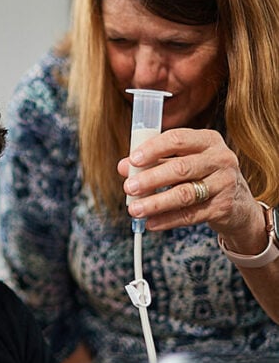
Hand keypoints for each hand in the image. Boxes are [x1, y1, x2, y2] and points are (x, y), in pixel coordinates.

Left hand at [117, 128, 261, 242]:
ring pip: (184, 194)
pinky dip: (167, 220)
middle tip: (128, 187)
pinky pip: (190, 215)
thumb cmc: (202, 176)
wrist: (238, 203)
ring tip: (134, 209)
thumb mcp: (182, 162)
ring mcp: (224, 183)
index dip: (153, 149)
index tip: (133, 160)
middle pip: (180, 168)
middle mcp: (220, 159)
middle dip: (150, 179)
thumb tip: (124, 167)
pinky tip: (151, 222)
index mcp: (207, 140)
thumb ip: (154, 161)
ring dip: (155, 203)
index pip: (177, 139)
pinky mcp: (224, 207)